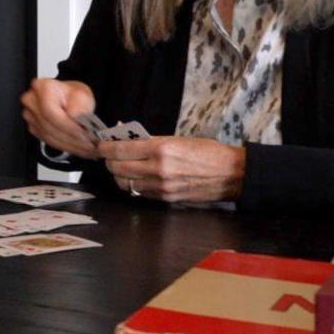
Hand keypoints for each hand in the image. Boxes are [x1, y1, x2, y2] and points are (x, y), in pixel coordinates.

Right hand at [20, 78, 98, 158]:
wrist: (67, 99)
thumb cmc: (73, 95)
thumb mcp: (83, 95)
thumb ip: (79, 106)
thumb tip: (75, 119)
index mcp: (42, 87)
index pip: (50, 111)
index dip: (67, 126)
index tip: (84, 134)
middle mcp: (31, 101)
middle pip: (50, 127)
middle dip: (73, 139)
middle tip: (92, 145)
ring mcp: (30, 116)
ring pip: (50, 137)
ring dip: (71, 146)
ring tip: (89, 149)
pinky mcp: (34, 129)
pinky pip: (50, 142)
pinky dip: (67, 147)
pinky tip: (80, 148)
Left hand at [98, 135, 245, 202]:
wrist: (232, 174)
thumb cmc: (207, 152)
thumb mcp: (177, 139)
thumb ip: (150, 140)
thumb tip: (125, 135)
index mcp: (161, 149)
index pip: (119, 149)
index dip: (105, 147)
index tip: (101, 145)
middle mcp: (158, 169)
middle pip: (117, 168)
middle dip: (109, 162)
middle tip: (109, 156)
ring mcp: (161, 186)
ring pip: (125, 183)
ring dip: (120, 175)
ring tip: (122, 168)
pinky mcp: (166, 198)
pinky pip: (140, 193)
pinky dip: (134, 185)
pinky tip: (138, 178)